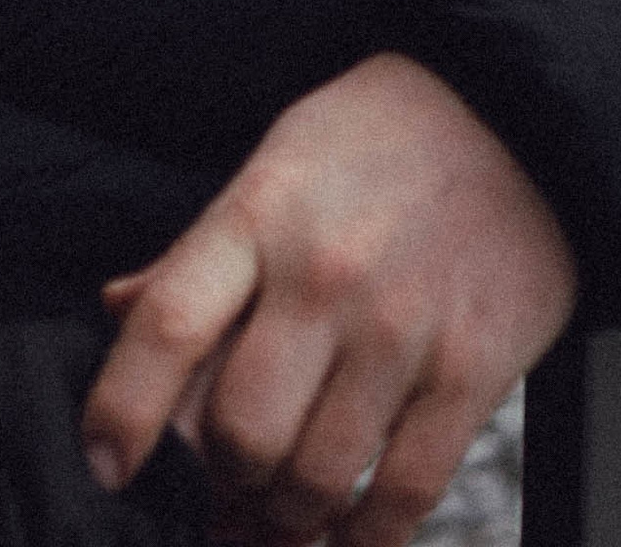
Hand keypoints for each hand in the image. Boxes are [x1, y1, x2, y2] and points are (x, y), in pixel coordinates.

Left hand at [80, 54, 576, 546]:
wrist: (516, 116)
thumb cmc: (374, 143)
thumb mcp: (274, 164)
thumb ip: (200, 251)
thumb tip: (118, 310)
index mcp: (258, 215)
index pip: (169, 324)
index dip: (123, 408)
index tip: (105, 464)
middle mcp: (324, 275)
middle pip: (243, 429)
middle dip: (225, 482)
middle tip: (227, 491)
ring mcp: (402, 329)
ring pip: (320, 477)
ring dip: (288, 522)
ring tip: (279, 523)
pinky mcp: (472, 371)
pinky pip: (407, 491)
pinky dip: (367, 537)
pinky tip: (347, 537)